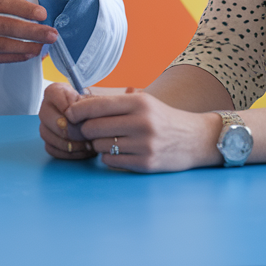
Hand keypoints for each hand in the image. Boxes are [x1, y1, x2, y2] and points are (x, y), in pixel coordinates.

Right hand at [0, 0, 58, 64]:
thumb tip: (27, 12)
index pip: (2, 3)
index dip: (24, 10)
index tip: (42, 15)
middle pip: (5, 27)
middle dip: (32, 32)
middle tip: (51, 34)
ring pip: (1, 46)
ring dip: (25, 47)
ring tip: (41, 47)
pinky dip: (12, 57)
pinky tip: (25, 54)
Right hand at [39, 82, 96, 159]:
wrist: (94, 118)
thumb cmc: (93, 107)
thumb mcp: (93, 100)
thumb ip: (84, 105)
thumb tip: (71, 118)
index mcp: (54, 91)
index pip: (54, 96)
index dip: (70, 110)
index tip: (83, 117)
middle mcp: (45, 107)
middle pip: (47, 118)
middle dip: (68, 129)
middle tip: (85, 134)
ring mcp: (44, 125)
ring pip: (47, 135)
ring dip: (69, 143)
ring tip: (87, 144)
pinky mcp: (48, 141)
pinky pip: (51, 149)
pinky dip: (67, 153)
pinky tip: (82, 150)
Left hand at [65, 92, 221, 172]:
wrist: (196, 139)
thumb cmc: (163, 119)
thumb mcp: (144, 102)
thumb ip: (114, 103)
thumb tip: (78, 105)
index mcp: (139, 103)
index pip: (96, 105)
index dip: (77, 111)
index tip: (70, 115)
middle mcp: (141, 122)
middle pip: (93, 127)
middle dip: (87, 130)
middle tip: (91, 130)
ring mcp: (144, 145)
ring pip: (100, 145)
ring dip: (99, 144)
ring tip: (112, 140)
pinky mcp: (145, 163)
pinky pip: (110, 161)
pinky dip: (110, 157)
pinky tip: (121, 151)